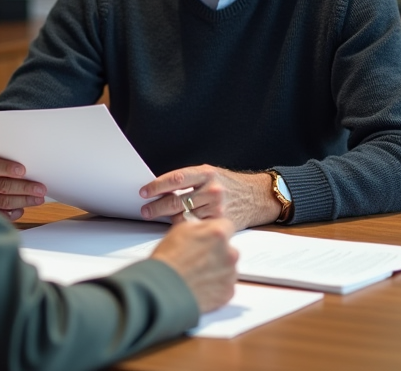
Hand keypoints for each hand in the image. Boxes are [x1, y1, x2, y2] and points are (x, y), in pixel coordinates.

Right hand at [0, 149, 45, 220]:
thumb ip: (6, 159)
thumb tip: (30, 167)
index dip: (7, 168)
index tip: (22, 170)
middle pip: (1, 186)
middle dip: (23, 188)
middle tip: (40, 189)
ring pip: (2, 201)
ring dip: (23, 201)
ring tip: (38, 199)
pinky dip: (11, 214)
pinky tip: (21, 210)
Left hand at [139, 165, 280, 230]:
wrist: (256, 197)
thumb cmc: (229, 185)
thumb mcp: (210, 174)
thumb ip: (189, 180)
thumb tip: (160, 189)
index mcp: (207, 173)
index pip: (176, 178)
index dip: (157, 186)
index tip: (144, 191)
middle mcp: (212, 190)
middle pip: (176, 201)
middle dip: (156, 206)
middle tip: (145, 209)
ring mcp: (217, 208)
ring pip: (183, 216)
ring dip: (167, 218)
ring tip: (154, 216)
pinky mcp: (220, 223)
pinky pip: (195, 227)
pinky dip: (183, 227)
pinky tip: (175, 226)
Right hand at [150, 217, 237, 312]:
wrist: (164, 290)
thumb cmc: (168, 261)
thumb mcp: (180, 230)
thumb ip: (200, 227)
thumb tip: (206, 228)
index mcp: (218, 234)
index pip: (227, 226)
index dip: (216, 233)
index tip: (210, 238)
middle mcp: (229, 253)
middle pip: (229, 250)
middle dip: (218, 253)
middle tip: (199, 260)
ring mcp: (230, 275)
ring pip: (228, 269)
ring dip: (217, 270)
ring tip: (197, 275)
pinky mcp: (228, 293)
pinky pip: (225, 286)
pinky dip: (216, 287)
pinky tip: (201, 286)